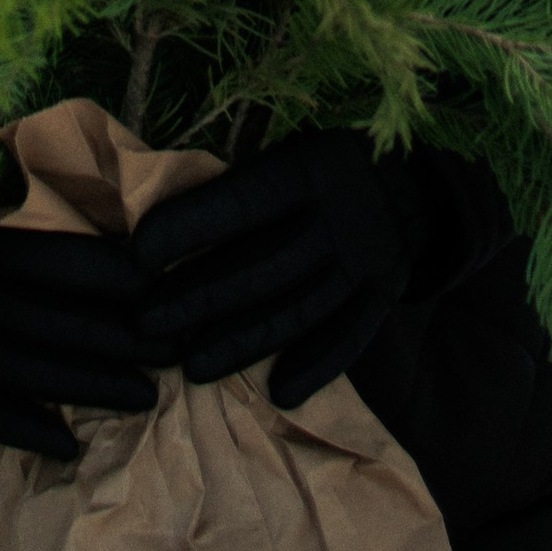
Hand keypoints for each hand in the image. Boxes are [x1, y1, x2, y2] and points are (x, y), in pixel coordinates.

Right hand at [0, 219, 154, 460]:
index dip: (104, 273)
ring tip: (144, 396)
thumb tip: (55, 183)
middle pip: (47, 322)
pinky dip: (22, 431)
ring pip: (21, 372)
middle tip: (172, 351)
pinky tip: (69, 448)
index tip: (152, 286)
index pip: (48, 261)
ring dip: (88, 387)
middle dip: (117, 338)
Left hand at [131, 131, 453, 410]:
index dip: (189, 226)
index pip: (241, 202)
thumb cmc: (319, 171)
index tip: (139, 253)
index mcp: (307, 169)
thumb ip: (241, 192)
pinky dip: (315, 367)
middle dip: (199, 297)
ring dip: (242, 342)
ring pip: (297, 310)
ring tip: (191, 366)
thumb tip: (161, 224)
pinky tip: (278, 393)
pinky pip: (348, 337)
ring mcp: (364, 263)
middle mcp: (338, 217)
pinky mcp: (383, 297)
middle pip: (262, 266)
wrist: (412, 183)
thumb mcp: (286, 157)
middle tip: (148, 322)